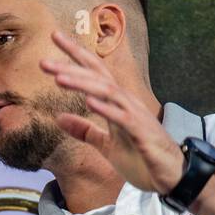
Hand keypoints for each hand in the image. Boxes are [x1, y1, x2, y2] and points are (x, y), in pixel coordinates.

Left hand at [40, 30, 184, 194]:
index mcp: (116, 103)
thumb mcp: (106, 145)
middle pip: (97, 76)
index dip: (74, 56)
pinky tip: (88, 102)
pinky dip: (105, 108)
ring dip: (82, 83)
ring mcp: (135, 116)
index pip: (94, 72)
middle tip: (43, 62)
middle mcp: (126, 102)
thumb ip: (85, 131)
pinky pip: (121, 117)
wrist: (171, 176)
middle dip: (71, 66)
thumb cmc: (141, 159)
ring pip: (107, 91)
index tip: (55, 37)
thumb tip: (59, 118)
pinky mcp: (141, 133)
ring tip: (59, 77)